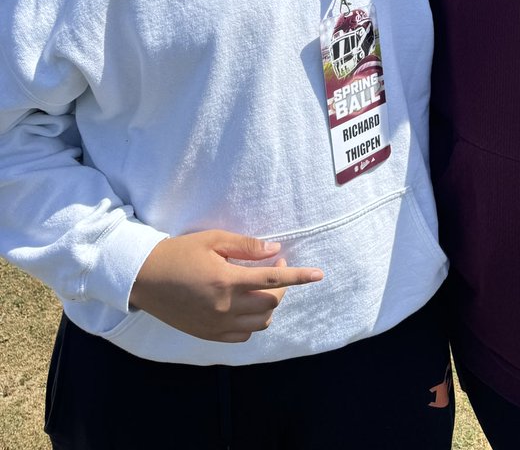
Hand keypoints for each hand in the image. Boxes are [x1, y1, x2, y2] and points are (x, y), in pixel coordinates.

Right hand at [129, 229, 323, 341]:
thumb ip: (246, 246)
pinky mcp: (208, 335)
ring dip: (269, 304)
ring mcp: (216, 325)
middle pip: (270, 303)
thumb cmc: (180, 252)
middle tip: (276, 266)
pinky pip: (242, 335)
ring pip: (260, 322)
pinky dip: (253, 322)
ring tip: (262, 286)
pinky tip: (247, 305)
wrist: (145, 278)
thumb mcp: (213, 239)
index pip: (273, 280)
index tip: (319, 274)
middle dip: (282, 286)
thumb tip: (275, 249)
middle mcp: (224, 307)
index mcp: (227, 281)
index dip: (299, 277)